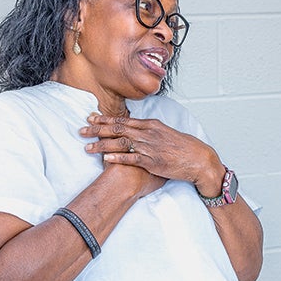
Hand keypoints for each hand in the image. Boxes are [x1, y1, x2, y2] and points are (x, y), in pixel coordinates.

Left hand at [81, 113, 221, 192]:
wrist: (199, 158)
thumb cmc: (184, 147)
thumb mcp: (166, 133)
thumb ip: (150, 131)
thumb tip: (136, 130)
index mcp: (151, 125)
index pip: (123, 120)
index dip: (105, 120)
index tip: (91, 119)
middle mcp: (148, 133)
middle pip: (118, 129)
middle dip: (98, 130)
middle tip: (82, 130)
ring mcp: (150, 147)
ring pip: (121, 143)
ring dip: (102, 145)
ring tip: (87, 147)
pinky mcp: (152, 161)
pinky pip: (131, 159)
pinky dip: (117, 158)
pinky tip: (105, 159)